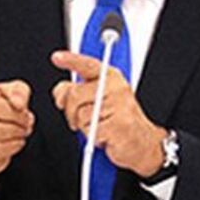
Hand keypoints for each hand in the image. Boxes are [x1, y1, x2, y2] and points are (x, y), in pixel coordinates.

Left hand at [50, 50, 165, 176]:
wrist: (141, 142)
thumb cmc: (119, 121)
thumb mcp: (96, 101)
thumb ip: (75, 92)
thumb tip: (60, 92)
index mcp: (111, 78)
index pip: (88, 65)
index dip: (71, 60)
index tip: (57, 57)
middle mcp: (116, 88)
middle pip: (75, 95)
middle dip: (70, 111)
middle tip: (79, 119)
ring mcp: (119, 106)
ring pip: (81, 116)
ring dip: (84, 128)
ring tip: (99, 127)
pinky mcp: (119, 125)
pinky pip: (91, 132)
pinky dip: (94, 138)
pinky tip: (105, 136)